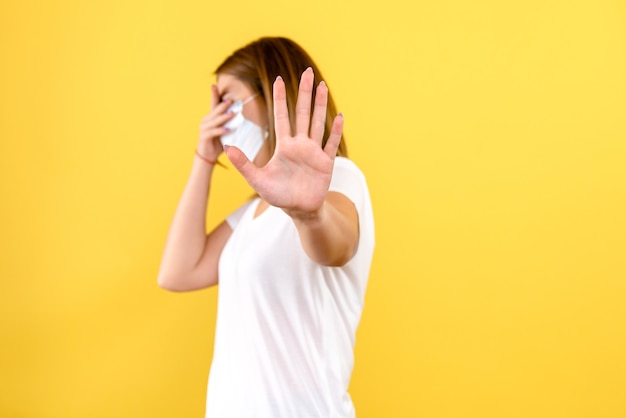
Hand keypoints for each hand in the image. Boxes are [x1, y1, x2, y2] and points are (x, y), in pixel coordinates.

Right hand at [197, 84, 233, 160]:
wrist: (207, 156)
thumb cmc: (218, 142)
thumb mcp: (225, 131)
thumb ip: (230, 123)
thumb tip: (243, 117)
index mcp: (211, 117)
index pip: (213, 103)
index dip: (214, 94)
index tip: (214, 85)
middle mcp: (206, 120)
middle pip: (215, 110)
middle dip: (223, 105)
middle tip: (230, 100)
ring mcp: (204, 128)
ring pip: (215, 121)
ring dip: (224, 117)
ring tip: (232, 114)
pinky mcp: (204, 136)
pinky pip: (213, 132)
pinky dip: (221, 130)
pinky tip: (228, 129)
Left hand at [224, 68, 343, 215]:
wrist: (298, 210)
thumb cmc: (278, 195)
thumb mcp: (257, 180)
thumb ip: (244, 164)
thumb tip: (227, 147)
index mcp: (284, 146)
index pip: (281, 116)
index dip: (280, 99)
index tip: (279, 79)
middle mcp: (300, 144)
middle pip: (302, 113)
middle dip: (305, 92)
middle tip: (308, 71)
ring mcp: (314, 152)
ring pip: (317, 122)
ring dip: (320, 104)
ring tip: (323, 85)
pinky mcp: (325, 162)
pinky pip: (331, 143)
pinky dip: (335, 130)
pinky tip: (339, 116)